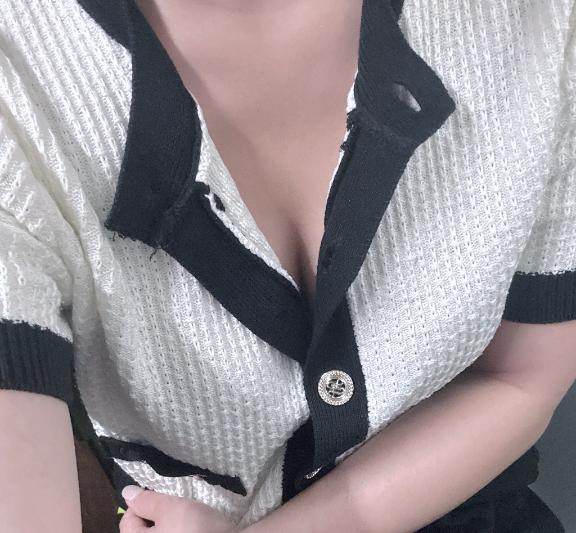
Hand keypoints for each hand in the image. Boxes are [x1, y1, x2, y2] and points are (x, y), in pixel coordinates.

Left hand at [118, 485, 240, 532]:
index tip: (160, 493)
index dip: (141, 502)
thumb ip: (147, 500)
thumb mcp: (170, 508)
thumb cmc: (194, 529)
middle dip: (156, 514)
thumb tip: (127, 492)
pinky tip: (193, 527)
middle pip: (143, 530)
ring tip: (184, 514)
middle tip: (173, 503)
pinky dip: (180, 531)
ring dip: (169, 523)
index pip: (128, 520)